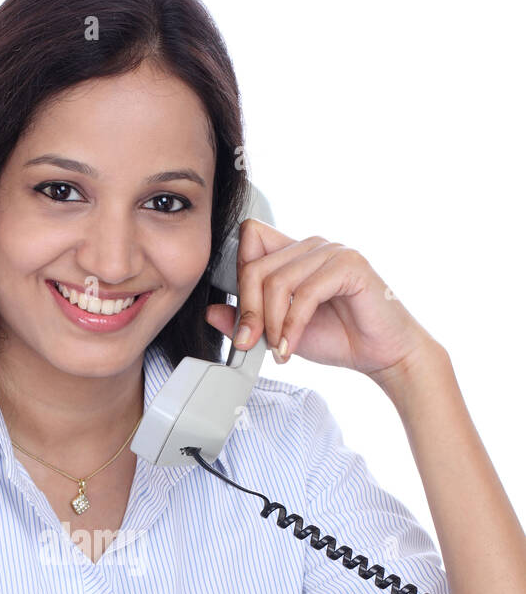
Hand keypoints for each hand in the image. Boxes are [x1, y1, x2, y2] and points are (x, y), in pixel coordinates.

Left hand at [205, 217, 442, 385]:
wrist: (383, 354)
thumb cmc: (340, 337)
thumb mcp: (281, 332)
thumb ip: (248, 320)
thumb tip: (211, 312)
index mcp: (295, 254)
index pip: (250, 239)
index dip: (239, 277)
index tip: (241, 319)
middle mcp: (312, 246)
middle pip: (256, 265)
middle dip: (248, 311)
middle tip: (251, 343)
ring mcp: (332, 251)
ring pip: (277, 281)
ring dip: (271, 324)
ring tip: (278, 349)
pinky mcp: (350, 266)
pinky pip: (305, 293)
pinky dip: (292, 326)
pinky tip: (291, 347)